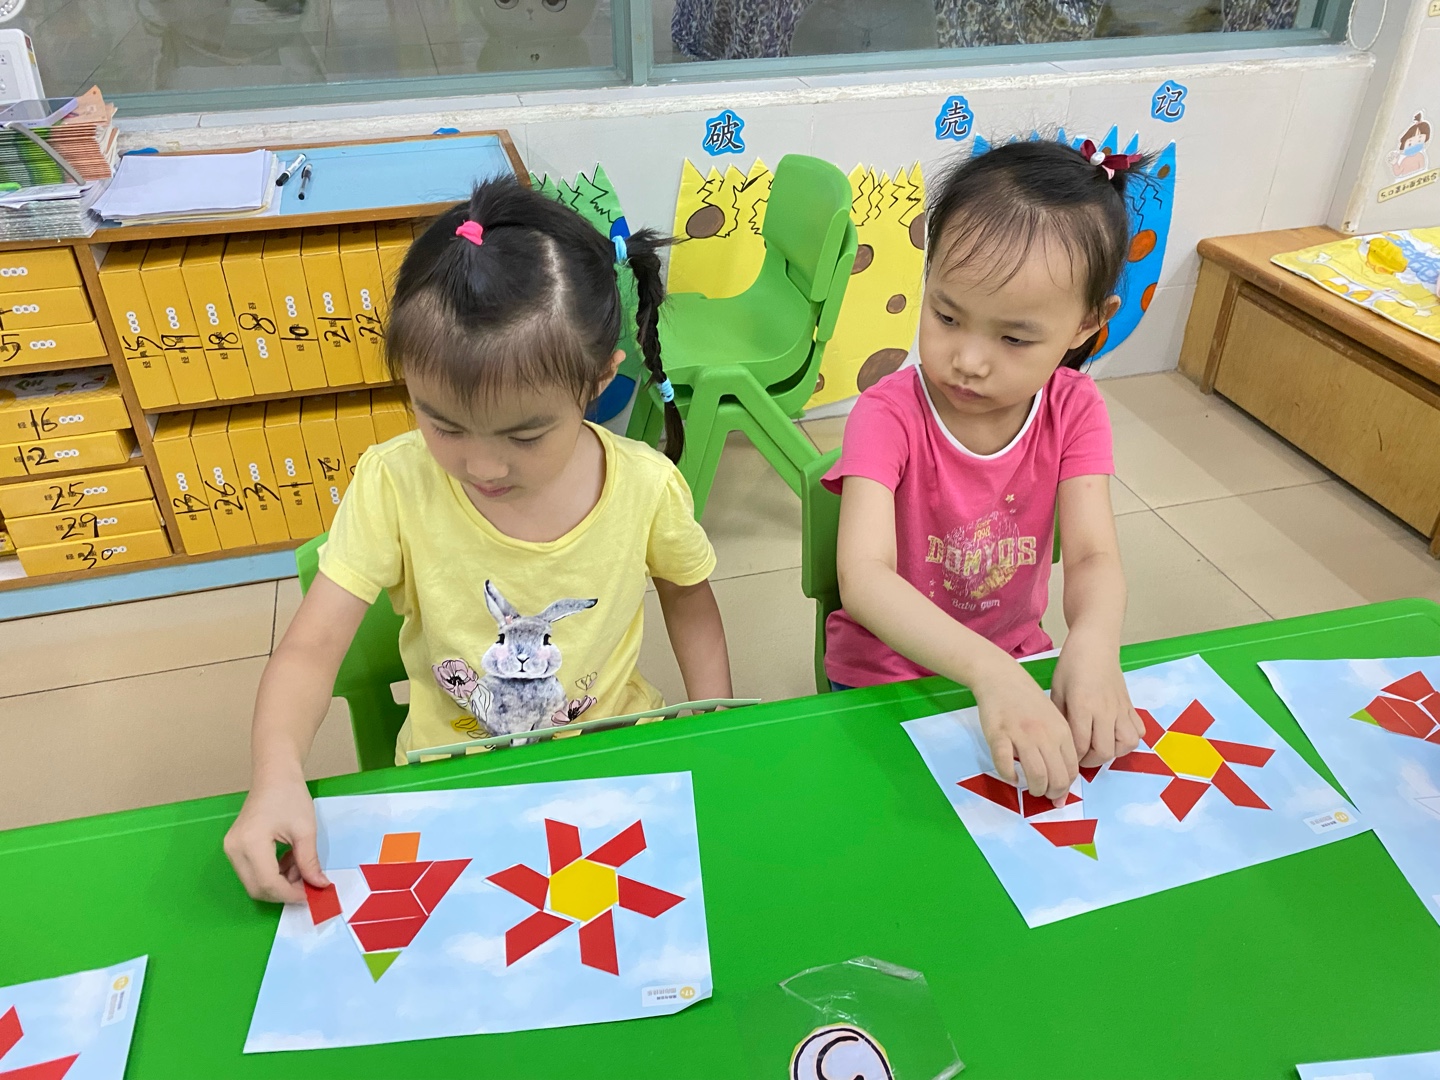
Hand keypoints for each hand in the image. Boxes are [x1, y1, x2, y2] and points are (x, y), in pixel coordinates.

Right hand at [223, 778, 327, 903]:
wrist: (274, 776)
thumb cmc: (290, 797)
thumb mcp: (305, 831)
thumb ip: (309, 862)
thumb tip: (319, 885)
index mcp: (251, 843)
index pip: (268, 883)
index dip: (290, 894)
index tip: (311, 895)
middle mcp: (235, 850)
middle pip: (257, 888)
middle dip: (284, 892)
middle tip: (308, 884)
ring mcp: (231, 849)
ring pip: (254, 883)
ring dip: (279, 883)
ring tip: (300, 866)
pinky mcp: (235, 848)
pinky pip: (252, 872)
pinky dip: (272, 874)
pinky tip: (288, 861)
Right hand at [973, 660, 1077, 805]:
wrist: (1001, 677)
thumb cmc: (1027, 700)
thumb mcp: (1053, 718)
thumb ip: (1059, 744)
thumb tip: (1061, 778)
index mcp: (1061, 731)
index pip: (1071, 770)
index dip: (1065, 787)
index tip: (1057, 793)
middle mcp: (1045, 735)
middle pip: (1057, 778)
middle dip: (1051, 793)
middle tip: (1044, 794)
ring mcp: (1021, 735)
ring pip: (1036, 776)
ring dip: (1034, 789)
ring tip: (1029, 788)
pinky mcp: (999, 735)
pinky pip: (1006, 766)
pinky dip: (1009, 777)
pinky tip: (1011, 776)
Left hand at [1051, 639, 1143, 767]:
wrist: (1096, 642)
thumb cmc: (1071, 664)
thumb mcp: (1057, 690)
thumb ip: (1060, 716)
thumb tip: (1061, 740)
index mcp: (1084, 706)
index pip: (1081, 744)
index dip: (1072, 756)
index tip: (1065, 755)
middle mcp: (1106, 710)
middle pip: (1104, 750)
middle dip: (1090, 760)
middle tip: (1080, 756)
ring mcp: (1121, 708)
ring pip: (1126, 744)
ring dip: (1112, 751)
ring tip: (1098, 746)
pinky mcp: (1130, 705)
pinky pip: (1138, 731)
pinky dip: (1128, 739)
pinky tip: (1114, 735)